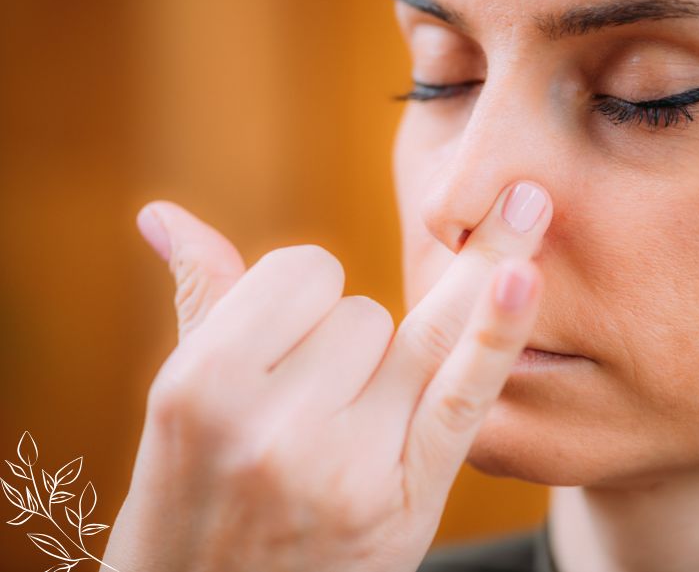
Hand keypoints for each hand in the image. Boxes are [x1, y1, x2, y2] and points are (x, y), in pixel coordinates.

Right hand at [102, 181, 551, 571]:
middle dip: (344, 345)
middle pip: (365, 309)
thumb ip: (199, 297)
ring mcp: (348, 465)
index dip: (300, 299)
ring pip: (418, 336)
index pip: (302, 269)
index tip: (282, 349)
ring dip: (391, 364)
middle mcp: (275, 426)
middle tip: (305, 413)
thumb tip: (162, 212)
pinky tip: (523, 273)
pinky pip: (463, 394)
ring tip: (342, 420)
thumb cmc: (193, 495)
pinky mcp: (408, 498)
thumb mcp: (179, 403)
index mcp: (204, 385)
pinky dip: (497, 331)